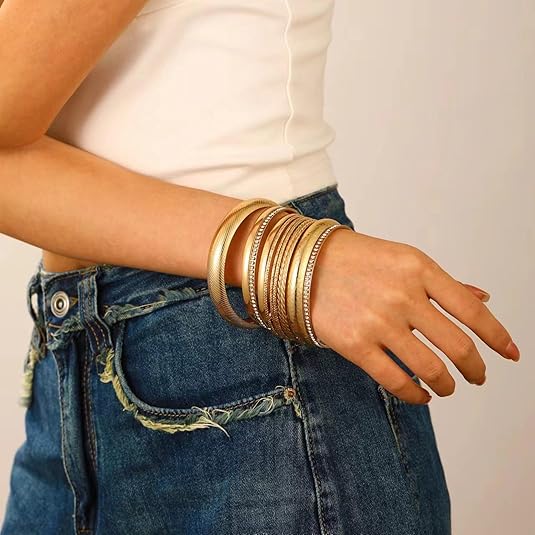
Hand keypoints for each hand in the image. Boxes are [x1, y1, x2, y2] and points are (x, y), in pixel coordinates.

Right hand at [309, 228, 519, 403]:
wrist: (303, 264)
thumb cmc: (355, 259)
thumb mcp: (403, 258)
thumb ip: (443, 282)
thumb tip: (482, 299)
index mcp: (420, 269)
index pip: (472, 311)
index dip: (498, 337)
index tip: (511, 354)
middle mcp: (404, 296)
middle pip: (458, 346)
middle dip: (475, 369)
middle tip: (478, 377)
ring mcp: (379, 322)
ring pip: (431, 369)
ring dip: (447, 384)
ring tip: (447, 387)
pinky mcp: (355, 345)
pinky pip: (396, 381)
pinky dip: (416, 395)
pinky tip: (421, 396)